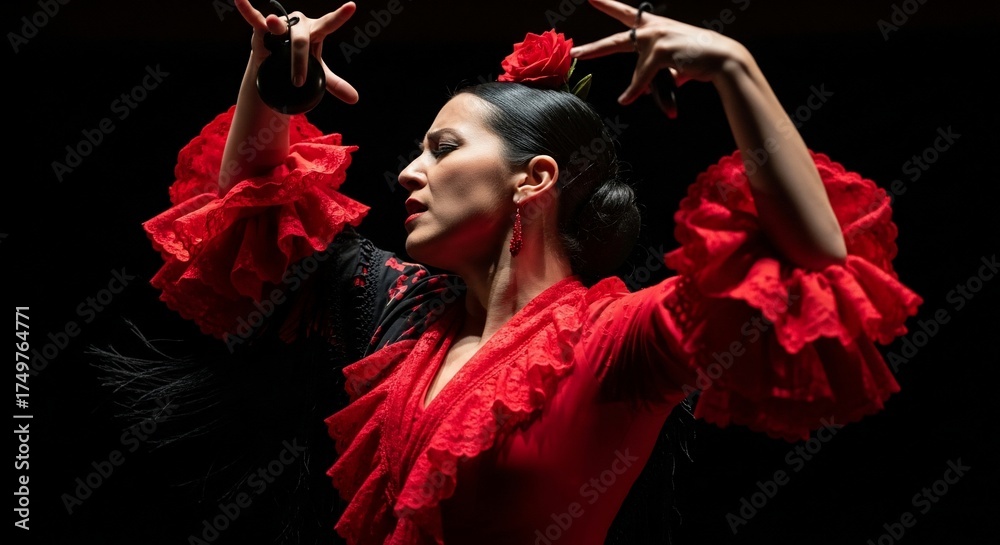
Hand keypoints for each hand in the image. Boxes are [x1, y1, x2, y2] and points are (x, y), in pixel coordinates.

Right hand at [236, 0, 358, 103]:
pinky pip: (254, 18)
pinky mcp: (262, 27)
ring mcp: (281, 24)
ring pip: (279, 30)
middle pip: (300, 40)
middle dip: (300, 61)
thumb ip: (335, 84)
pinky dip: (247, 9)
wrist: (278, 60)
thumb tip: (355, 99)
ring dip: (276, 28)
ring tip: (273, 25)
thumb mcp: (319, 72)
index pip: (330, 24)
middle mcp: (299, 23)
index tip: (351, 6)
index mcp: (316, 30)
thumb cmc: (301, 61)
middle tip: (298, 82)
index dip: (340, 16)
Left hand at [571, 0, 749, 104]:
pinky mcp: (660, 50)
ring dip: (634, 86)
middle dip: (595, 46)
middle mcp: (654, 29)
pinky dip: (636, 90)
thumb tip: (640, 93)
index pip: (629, 16)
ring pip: (637, 69)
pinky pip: (643, 78)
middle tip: (576, 46)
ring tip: (626, 95)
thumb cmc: (701, 61)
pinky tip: (627, 100)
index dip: (609, 6)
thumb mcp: (675, 67)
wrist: (723, 59)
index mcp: (656, 28)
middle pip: (618, 40)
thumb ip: (657, 75)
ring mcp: (656, 38)